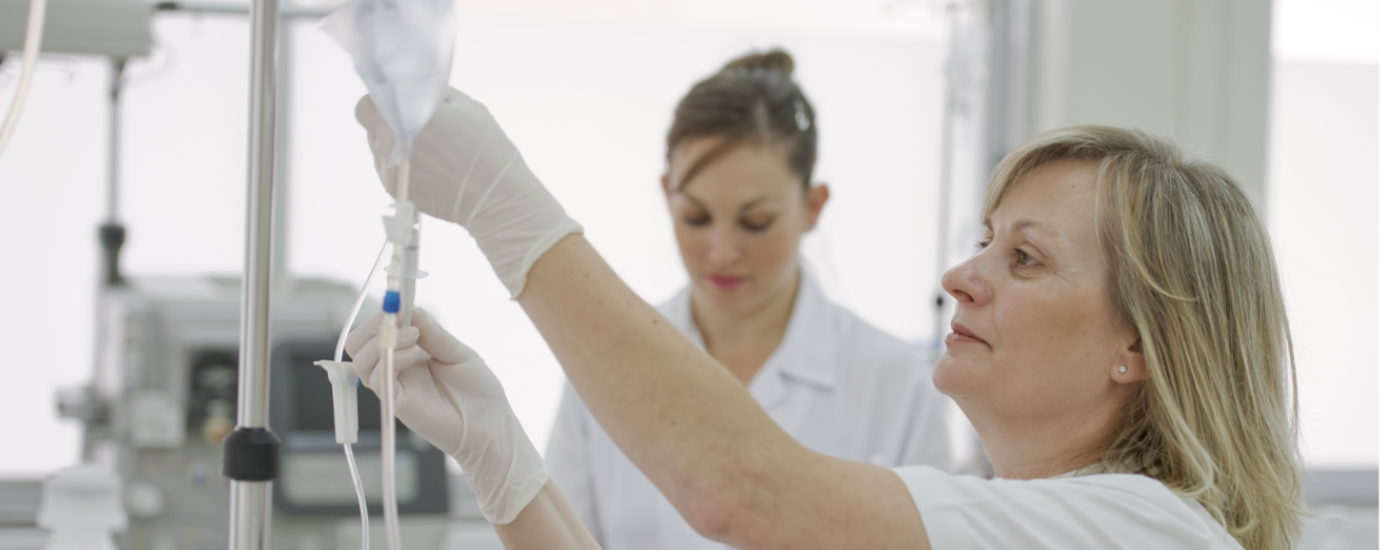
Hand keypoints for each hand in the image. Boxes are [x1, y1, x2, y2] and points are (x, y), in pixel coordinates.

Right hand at [345, 308, 547, 524]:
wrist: (492, 427)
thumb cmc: (479, 393)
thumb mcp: (458, 352)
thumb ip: (433, 333)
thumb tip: (409, 310)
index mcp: (409, 354)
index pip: (378, 330)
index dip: (385, 313)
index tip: (401, 301)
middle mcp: (397, 370)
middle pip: (358, 344)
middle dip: (374, 325)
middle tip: (400, 320)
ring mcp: (395, 387)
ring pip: (360, 360)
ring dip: (383, 340)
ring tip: (415, 339)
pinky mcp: (397, 404)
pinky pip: (375, 380)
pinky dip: (390, 359)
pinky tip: (416, 354)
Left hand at [356, 88, 582, 297]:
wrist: (495, 199)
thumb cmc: (487, 150)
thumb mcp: (468, 106)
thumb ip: (436, 95)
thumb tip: (420, 91)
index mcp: (405, 117)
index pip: (368, 104)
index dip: (381, 101)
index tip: (399, 104)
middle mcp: (389, 143)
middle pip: (372, 126)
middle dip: (390, 122)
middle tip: (419, 127)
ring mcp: (389, 170)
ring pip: (377, 148)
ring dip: (394, 145)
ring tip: (428, 151)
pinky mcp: (395, 190)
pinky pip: (387, 169)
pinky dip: (401, 165)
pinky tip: (428, 167)